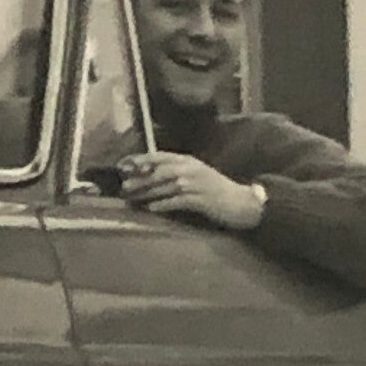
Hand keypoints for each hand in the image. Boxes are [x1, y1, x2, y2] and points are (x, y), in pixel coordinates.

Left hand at [117, 152, 264, 229]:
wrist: (241, 203)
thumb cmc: (216, 191)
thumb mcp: (196, 176)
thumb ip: (175, 174)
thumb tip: (148, 177)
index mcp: (189, 161)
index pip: (160, 156)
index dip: (140, 160)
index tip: (123, 165)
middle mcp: (192, 169)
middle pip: (161, 170)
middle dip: (141, 177)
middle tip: (124, 186)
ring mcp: (197, 184)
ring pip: (167, 186)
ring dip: (148, 192)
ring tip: (132, 198)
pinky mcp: (202, 200)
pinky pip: (179, 201)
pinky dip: (164, 204)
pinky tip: (152, 209)